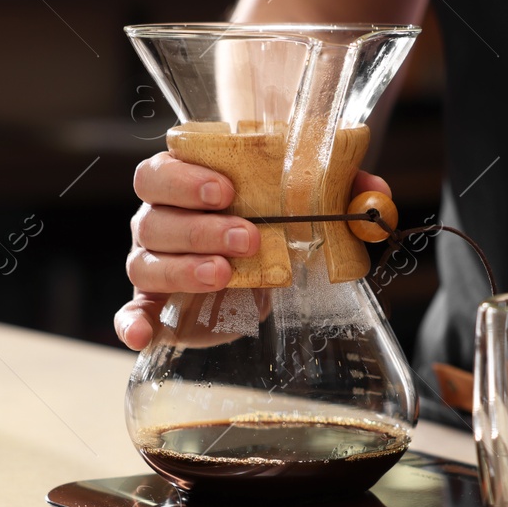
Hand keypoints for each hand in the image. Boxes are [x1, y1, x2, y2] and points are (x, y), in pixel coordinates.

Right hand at [114, 151, 390, 350]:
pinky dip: (130, 323)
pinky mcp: (157, 305)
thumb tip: (377, 194)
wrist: (260, 250)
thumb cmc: (273, 212)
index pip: (160, 171)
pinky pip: (131, 312)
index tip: (226, 191)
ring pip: (146, 263)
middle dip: (200, 229)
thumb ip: (342, 186)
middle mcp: (158, 220)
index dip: (186, 180)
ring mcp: (153, 263)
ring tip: (225, 275)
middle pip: (154, 219)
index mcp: (181, 183)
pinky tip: (141, 335)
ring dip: (183, 269)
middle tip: (248, 238)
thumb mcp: (309, 196)